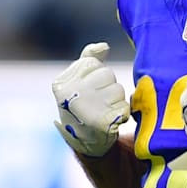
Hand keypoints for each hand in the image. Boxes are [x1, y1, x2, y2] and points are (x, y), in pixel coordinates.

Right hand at [52, 42, 129, 156]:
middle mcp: (70, 96)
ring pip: (118, 90)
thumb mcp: (77, 79)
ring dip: (116, 100)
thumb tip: (103, 46)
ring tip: (103, 111)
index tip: (89, 89)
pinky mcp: (102, 124)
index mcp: (61, 83)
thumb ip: (88, 59)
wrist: (84, 141)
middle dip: (108, 86)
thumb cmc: (83, 103)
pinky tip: (111, 120)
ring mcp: (86, 110)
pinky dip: (122, 114)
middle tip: (98, 102)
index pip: (93, 63)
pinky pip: (125, 107)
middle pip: (107, 75)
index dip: (96, 75)